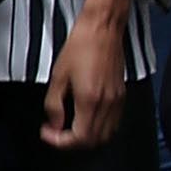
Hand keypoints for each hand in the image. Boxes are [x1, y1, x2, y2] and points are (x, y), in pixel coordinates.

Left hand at [42, 11, 124, 150]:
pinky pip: (113, 122)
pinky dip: (99, 128)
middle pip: (93, 141)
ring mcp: (117, 100)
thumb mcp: (58, 75)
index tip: (48, 133)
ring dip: (87, 137)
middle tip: (56, 131)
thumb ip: (54, 104)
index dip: (61, 142)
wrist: (103, 29)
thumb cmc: (82, 45)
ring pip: (105, 134)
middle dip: (72, 142)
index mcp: (90, 100)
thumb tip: (55, 123)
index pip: (80, 138)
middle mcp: (107, 103)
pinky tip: (86, 118)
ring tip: (69, 127)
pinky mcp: (122, 95)